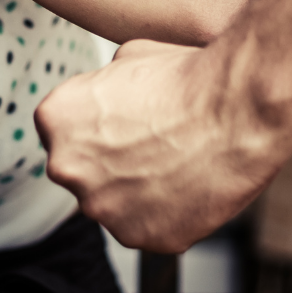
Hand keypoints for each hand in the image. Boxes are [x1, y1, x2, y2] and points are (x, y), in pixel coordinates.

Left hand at [35, 39, 290, 252]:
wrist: (236, 111)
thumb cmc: (188, 80)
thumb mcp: (129, 56)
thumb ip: (102, 84)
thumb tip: (107, 90)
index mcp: (55, 119)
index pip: (63, 131)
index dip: (97, 127)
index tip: (125, 124)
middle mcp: (67, 167)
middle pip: (84, 171)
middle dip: (111, 161)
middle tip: (153, 144)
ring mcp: (102, 208)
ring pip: (114, 203)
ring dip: (137, 190)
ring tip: (177, 163)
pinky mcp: (140, 236)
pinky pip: (148, 228)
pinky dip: (166, 213)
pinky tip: (189, 185)